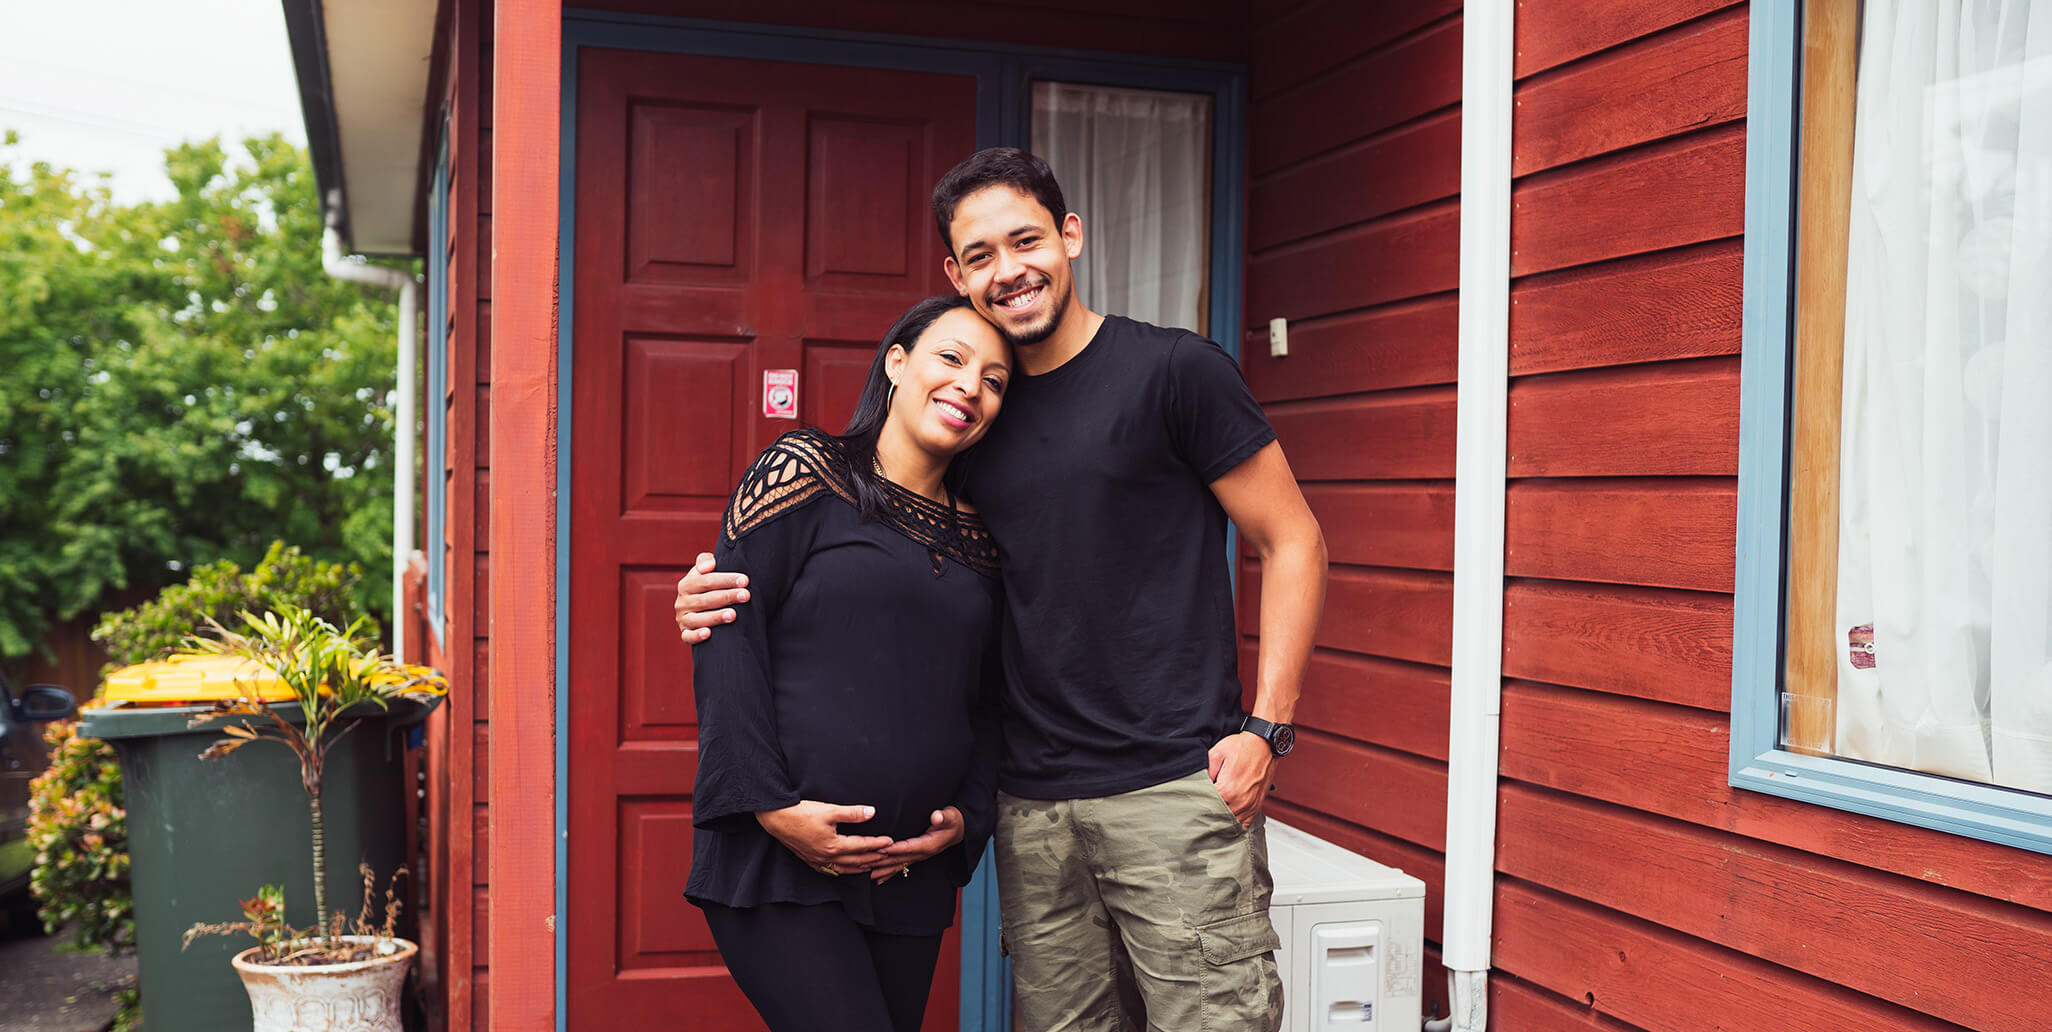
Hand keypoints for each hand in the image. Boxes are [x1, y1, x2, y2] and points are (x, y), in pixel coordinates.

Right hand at [675, 552, 749, 643]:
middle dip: (727, 597)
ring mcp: (683, 619)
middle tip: (746, 596)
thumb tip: (710, 564)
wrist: (700, 608)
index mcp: (686, 585)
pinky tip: (708, 633)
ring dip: (716, 617)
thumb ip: (705, 561)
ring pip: (698, 619)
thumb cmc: (707, 587)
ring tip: (733, 615)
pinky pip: (688, 637)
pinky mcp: (685, 634)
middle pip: (706, 600)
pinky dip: (697, 636)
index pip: (706, 581)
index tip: (744, 580)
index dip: (726, 580)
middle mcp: (682, 602)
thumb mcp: (703, 572)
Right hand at [755, 801, 893, 873]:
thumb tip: (872, 812)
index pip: (861, 846)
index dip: (877, 844)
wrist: (777, 819)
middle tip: (887, 855)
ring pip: (844, 869)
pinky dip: (843, 871)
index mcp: (834, 845)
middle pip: (856, 861)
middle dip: (873, 858)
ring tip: (872, 865)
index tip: (890, 841)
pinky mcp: (810, 860)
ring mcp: (818, 861)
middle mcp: (827, 857)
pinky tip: (846, 869)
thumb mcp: (830, 810)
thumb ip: (852, 813)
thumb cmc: (803, 813)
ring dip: (860, 867)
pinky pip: (831, 871)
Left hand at [872, 807, 965, 882]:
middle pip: (900, 860)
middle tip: (867, 865)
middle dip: (883, 862)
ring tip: (869, 875)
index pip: (908, 847)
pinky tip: (879, 879)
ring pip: (899, 865)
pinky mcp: (917, 856)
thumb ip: (944, 817)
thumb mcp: (951, 816)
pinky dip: (890, 873)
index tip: (880, 850)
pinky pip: (902, 866)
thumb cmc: (954, 821)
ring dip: (884, 870)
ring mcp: (920, 857)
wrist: (961, 829)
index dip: (894, 849)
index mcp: (929, 845)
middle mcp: (923, 853)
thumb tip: (937, 817)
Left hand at [1207, 733, 1276, 826]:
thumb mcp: (1217, 753)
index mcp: (1227, 790)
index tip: (1194, 800)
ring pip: (1231, 823)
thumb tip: (1199, 785)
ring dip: (1221, 820)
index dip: (1198, 803)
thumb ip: (1206, 771)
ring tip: (1213, 813)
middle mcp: (1240, 801)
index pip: (1207, 806)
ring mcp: (1250, 805)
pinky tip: (1228, 817)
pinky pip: (1245, 823)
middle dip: (1208, 814)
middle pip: (1218, 818)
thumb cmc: (1242, 747)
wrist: (1265, 744)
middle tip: (1200, 808)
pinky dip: (1235, 823)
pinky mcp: (1257, 805)